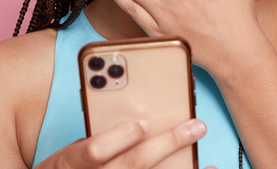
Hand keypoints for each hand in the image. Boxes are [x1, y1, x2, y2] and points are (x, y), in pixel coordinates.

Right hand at [35, 119, 212, 168]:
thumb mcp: (69, 150)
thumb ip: (97, 133)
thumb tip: (137, 113)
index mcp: (73, 162)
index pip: (95, 151)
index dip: (120, 138)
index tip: (143, 124)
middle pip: (135, 164)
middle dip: (168, 143)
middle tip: (195, 126)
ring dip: (184, 168)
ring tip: (207, 154)